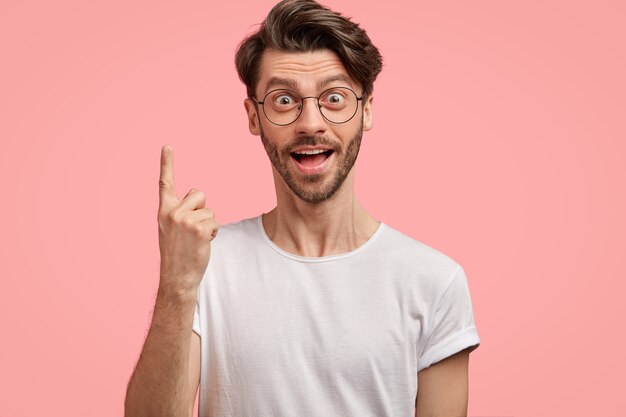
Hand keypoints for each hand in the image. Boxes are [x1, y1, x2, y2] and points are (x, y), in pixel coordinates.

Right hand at [157, 145, 217, 289]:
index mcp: (164, 211)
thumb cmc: (177, 254)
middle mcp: (172, 212)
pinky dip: (213, 232)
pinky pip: (215, 221)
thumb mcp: (170, 229)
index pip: (165, 183)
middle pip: (199, 193)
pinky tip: (202, 244)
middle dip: (202, 208)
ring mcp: (185, 219)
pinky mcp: (199, 228)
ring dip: (209, 224)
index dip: (167, 163)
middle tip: (192, 230)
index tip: (167, 146)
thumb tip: (197, 197)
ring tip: (196, 240)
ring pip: (210, 209)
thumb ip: (179, 211)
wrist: (177, 277)